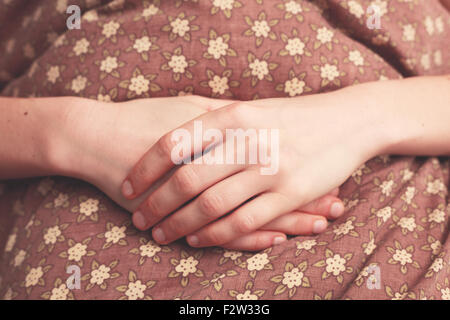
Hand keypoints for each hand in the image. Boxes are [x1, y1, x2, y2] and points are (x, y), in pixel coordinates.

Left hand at [122, 90, 376, 248]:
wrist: (348, 121)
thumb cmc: (292, 115)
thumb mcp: (252, 107)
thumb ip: (214, 119)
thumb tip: (174, 137)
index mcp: (234, 114)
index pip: (175, 143)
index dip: (146, 167)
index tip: (128, 185)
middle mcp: (249, 141)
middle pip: (187, 179)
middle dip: (156, 203)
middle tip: (138, 218)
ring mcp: (271, 170)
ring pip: (212, 204)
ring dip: (180, 223)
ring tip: (160, 234)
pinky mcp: (290, 194)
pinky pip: (242, 221)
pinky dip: (214, 234)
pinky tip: (197, 240)